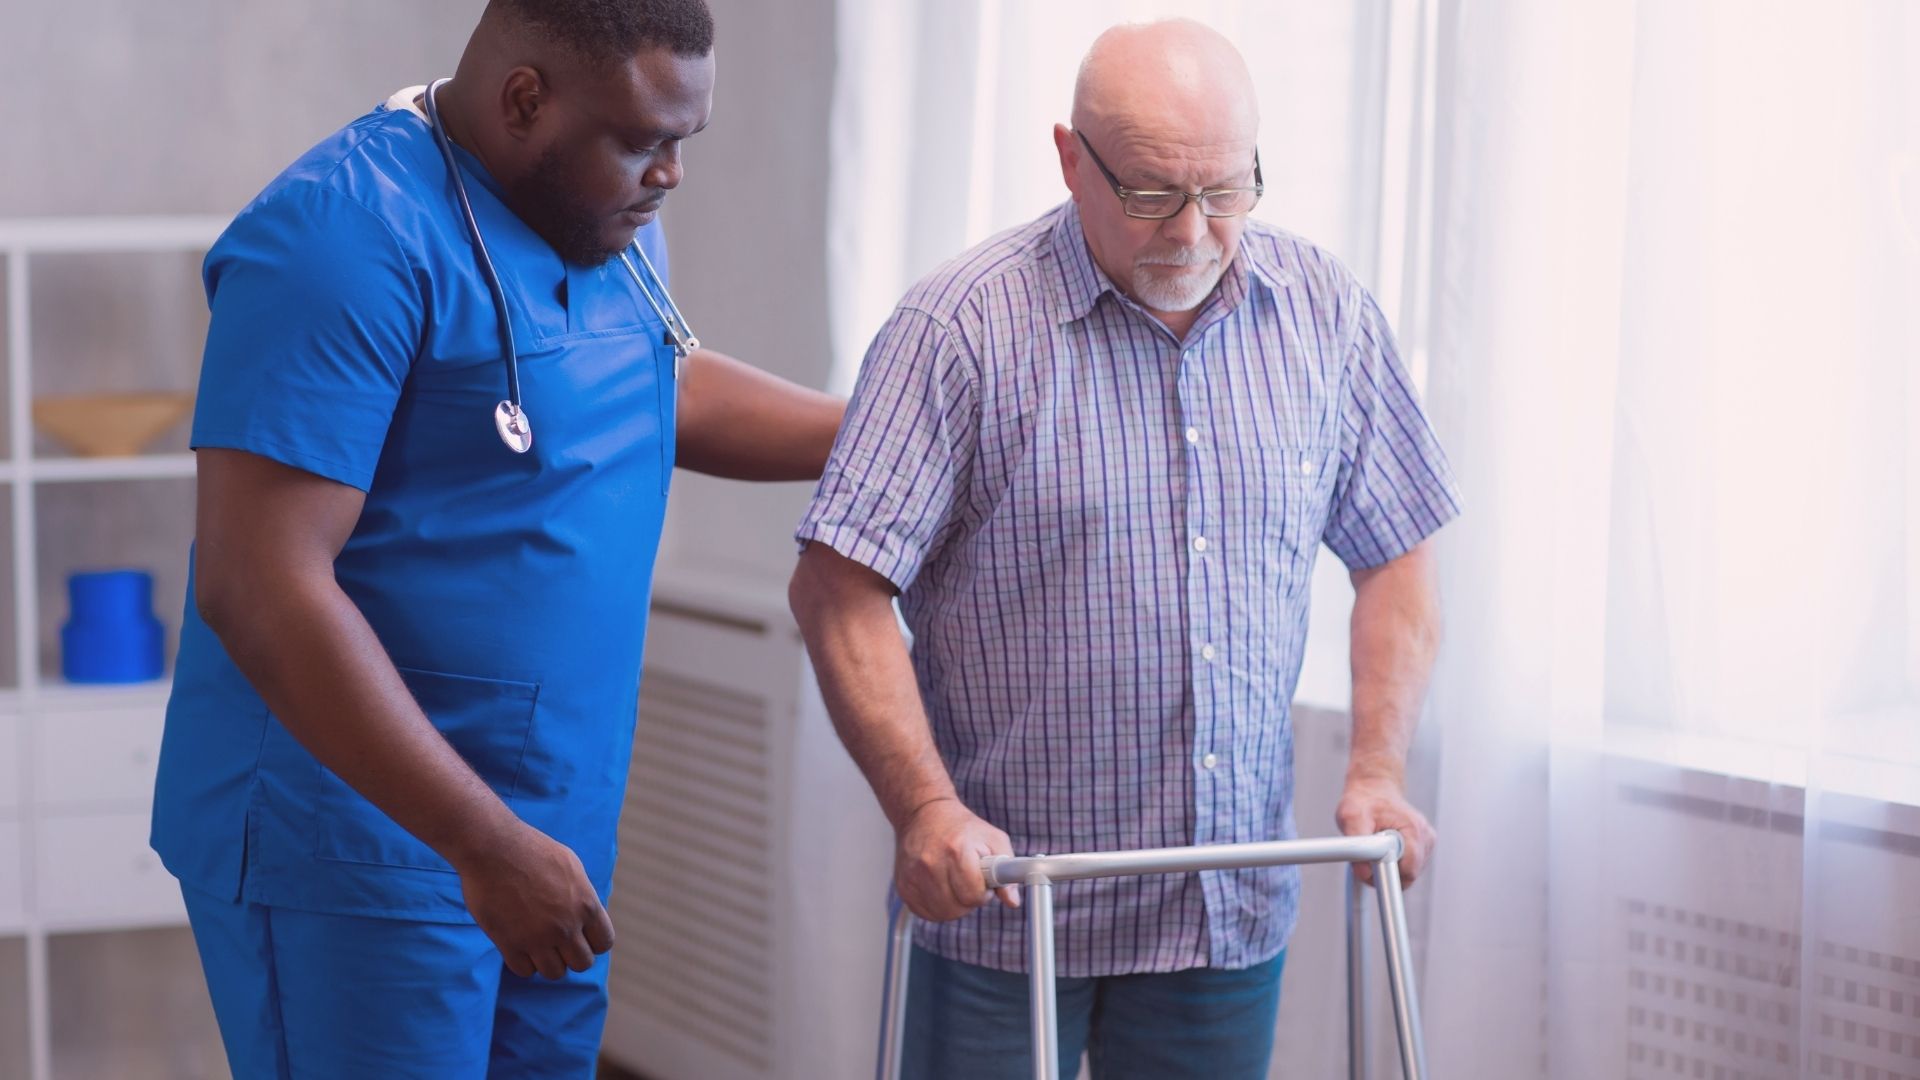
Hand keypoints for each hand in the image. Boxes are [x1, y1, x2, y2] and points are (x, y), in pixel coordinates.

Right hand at [455, 821, 615, 978]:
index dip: (593, 942)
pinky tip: (519, 944)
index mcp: (586, 905)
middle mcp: (566, 926)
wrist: (493, 848)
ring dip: (548, 961)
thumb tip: (588, 916)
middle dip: (572, 955)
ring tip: (538, 943)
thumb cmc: (531, 850)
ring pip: (555, 973)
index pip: (604, 943)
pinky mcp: (510, 944)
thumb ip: (583, 895)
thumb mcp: (571, 866)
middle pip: (582, 964)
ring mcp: (538, 938)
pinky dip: (523, 962)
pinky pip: (524, 971)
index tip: (580, 935)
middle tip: (557, 941)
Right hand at [894, 798, 1019, 920]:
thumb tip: (1012, 901)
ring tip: (955, 882)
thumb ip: (1008, 871)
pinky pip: (926, 913)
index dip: (983, 892)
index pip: (973, 895)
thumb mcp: (993, 839)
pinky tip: (940, 888)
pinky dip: (937, 906)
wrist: (923, 813)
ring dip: (954, 904)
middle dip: (969, 899)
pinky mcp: (903, 886)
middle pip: (958, 908)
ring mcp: (913, 876)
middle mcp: (930, 864)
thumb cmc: (961, 827)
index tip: (983, 880)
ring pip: (942, 914)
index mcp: (956, 850)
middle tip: (969, 880)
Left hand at [1335, 777, 1435, 887]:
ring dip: (1389, 868)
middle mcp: (1425, 836)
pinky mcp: (1423, 846)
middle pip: (1409, 875)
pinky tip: (1384, 848)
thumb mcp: (1350, 817)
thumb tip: (1364, 873)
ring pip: (1408, 873)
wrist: (1373, 788)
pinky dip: (1394, 863)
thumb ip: (1356, 845)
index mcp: (1413, 829)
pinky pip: (1408, 867)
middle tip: (1368, 858)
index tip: (1372, 868)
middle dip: (1386, 873)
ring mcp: (1426, 842)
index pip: (1409, 871)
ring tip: (1376, 848)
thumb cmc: (1364, 800)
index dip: (1387, 876)